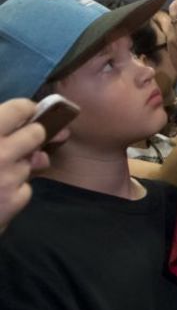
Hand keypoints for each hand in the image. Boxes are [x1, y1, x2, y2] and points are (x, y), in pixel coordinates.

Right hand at [0, 99, 50, 231]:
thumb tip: (29, 138)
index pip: (20, 108)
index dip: (24, 111)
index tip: (23, 115)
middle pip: (36, 133)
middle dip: (29, 138)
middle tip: (10, 146)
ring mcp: (8, 177)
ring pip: (29, 163)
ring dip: (16, 169)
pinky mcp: (14, 201)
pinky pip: (26, 188)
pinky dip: (14, 192)